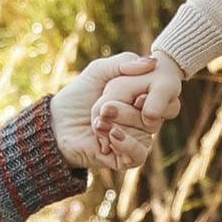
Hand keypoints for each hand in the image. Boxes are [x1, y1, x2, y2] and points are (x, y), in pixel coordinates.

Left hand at [51, 51, 165, 170]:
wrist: (56, 123)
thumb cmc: (77, 95)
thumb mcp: (99, 71)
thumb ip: (124, 63)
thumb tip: (153, 62)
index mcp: (141, 99)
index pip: (165, 98)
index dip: (152, 95)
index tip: (133, 93)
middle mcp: (142, 121)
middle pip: (153, 117)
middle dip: (125, 110)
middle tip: (103, 108)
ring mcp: (134, 140)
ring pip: (146, 134)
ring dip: (120, 125)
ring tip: (98, 121)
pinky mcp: (124, 158)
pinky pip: (139, 154)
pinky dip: (125, 143)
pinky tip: (110, 135)